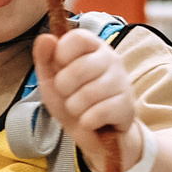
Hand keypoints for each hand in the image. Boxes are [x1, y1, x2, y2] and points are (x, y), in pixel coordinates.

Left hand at [33, 27, 141, 147]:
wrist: (93, 133)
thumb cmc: (72, 99)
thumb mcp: (51, 78)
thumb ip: (44, 57)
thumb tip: (45, 38)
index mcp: (93, 47)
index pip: (77, 38)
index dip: (61, 55)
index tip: (61, 67)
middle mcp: (111, 59)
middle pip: (79, 69)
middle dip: (64, 88)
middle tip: (69, 94)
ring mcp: (122, 82)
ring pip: (87, 95)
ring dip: (75, 108)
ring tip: (81, 108)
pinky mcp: (127, 107)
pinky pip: (98, 113)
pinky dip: (87, 121)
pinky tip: (91, 120)